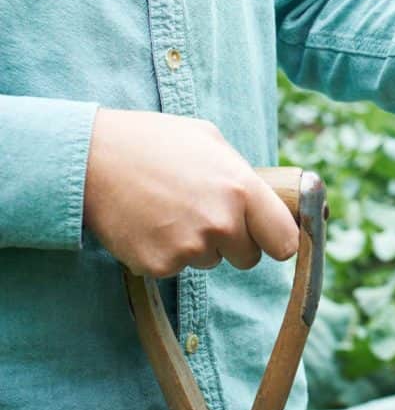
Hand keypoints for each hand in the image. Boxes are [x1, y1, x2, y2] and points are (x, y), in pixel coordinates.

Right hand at [83, 108, 298, 276]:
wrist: (93, 157)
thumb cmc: (157, 142)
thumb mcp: (212, 142)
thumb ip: (245, 177)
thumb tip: (273, 201)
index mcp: (242, 189)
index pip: (285, 242)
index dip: (278, 241)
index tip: (269, 238)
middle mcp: (222, 223)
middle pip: (248, 257)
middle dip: (234, 242)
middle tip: (205, 213)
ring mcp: (189, 247)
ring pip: (210, 261)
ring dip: (197, 244)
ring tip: (170, 209)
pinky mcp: (158, 265)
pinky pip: (175, 268)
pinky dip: (165, 252)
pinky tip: (149, 223)